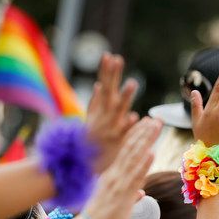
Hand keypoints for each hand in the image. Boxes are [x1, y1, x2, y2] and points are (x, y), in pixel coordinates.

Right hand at [80, 118, 158, 218]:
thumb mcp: (119, 202)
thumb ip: (131, 194)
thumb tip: (141, 192)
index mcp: (112, 175)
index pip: (125, 151)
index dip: (136, 136)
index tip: (146, 124)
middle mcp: (114, 175)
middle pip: (131, 149)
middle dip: (144, 133)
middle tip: (156, 119)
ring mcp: (118, 183)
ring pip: (134, 157)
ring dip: (145, 141)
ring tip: (155, 127)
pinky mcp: (122, 194)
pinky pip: (134, 176)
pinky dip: (143, 164)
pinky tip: (151, 152)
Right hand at [86, 53, 139, 172]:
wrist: (84, 163)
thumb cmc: (90, 139)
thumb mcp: (92, 117)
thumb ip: (96, 101)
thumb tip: (98, 84)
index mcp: (101, 108)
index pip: (104, 85)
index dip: (107, 71)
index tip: (110, 55)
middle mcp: (105, 114)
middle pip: (109, 91)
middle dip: (113, 75)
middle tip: (117, 59)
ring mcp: (110, 126)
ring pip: (119, 109)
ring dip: (125, 96)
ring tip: (133, 82)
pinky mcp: (116, 140)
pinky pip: (124, 131)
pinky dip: (128, 124)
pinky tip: (135, 117)